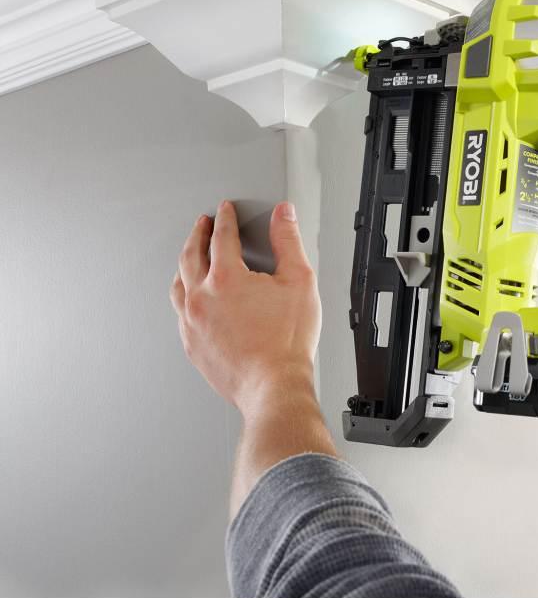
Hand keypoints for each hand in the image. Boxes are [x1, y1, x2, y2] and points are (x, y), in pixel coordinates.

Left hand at [170, 201, 320, 415]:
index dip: (225, 219)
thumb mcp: (299, 281)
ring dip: (184, 264)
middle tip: (202, 224)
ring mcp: (192, 323)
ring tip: (190, 257)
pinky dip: (184, 297)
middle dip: (197, 235)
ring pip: (178, 285)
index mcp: (226, 278)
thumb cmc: (287, 342)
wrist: (273, 386)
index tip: (225, 210)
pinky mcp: (192, 344)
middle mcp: (201, 298)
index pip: (222, 237)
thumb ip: (289, 241)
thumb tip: (284, 214)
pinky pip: (179, 313)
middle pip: (191, 256)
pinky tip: (191, 298)